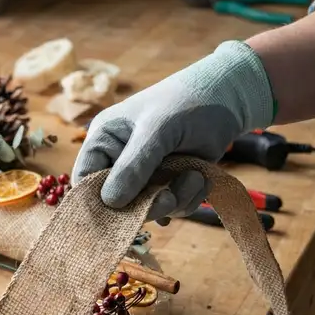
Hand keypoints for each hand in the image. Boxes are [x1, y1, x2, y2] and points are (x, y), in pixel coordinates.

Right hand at [72, 41, 274, 221]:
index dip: (97, 201)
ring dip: (174, 201)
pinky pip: (170, 207)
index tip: (120, 215)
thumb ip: (133, 166)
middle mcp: (119, 160)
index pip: (85, 180)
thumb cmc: (186, 102)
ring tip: (195, 178)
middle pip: (117, 203)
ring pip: (147, 208)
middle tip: (170, 198)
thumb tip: (110, 203)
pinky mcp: (167, 183)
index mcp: (103, 141)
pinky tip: (200, 179)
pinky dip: (188, 199)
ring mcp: (144, 174)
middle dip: (147, 204)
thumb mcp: (157, 130)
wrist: (229, 99)